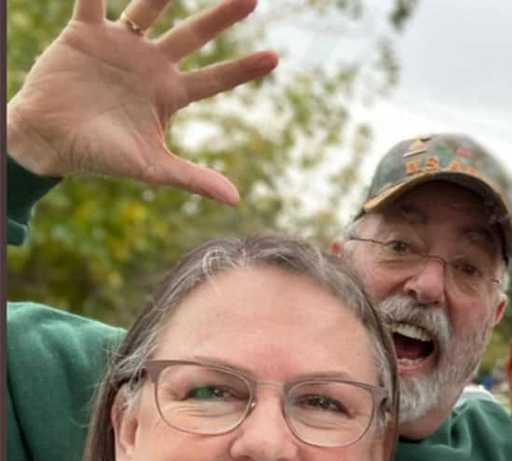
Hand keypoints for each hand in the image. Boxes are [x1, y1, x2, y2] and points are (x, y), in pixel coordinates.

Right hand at [6, 0, 277, 203]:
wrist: (46, 143)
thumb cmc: (100, 157)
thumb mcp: (152, 168)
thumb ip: (193, 178)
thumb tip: (236, 200)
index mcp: (170, 93)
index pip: (215, 79)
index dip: (243, 69)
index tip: (275, 58)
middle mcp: (151, 64)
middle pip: (194, 35)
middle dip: (221, 17)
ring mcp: (120, 46)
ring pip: (149, 11)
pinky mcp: (84, 34)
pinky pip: (92, 1)